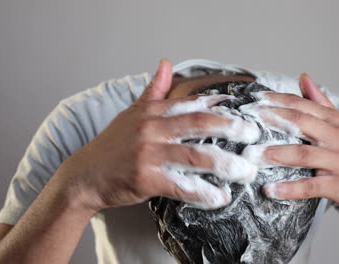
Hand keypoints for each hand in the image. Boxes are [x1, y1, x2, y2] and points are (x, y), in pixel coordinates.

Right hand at [55, 59, 259, 211]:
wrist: (84, 176)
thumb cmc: (113, 145)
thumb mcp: (132, 113)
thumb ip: (154, 91)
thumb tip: (166, 63)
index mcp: (152, 111)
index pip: (192, 104)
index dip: (220, 106)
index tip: (245, 110)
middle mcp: (151, 128)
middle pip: (199, 125)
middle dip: (231, 129)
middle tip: (254, 136)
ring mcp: (148, 153)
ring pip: (196, 156)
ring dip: (225, 164)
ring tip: (246, 172)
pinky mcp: (145, 179)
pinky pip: (182, 186)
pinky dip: (204, 193)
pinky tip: (221, 198)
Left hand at [246, 74, 338, 215]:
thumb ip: (320, 101)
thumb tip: (303, 77)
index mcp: (333, 121)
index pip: (302, 105)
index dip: (277, 100)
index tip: (254, 99)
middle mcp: (336, 137)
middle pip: (301, 122)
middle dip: (273, 119)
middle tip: (248, 120)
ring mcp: (337, 161)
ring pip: (304, 154)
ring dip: (277, 154)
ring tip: (254, 155)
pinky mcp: (338, 185)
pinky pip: (311, 186)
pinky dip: (290, 188)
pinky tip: (271, 190)